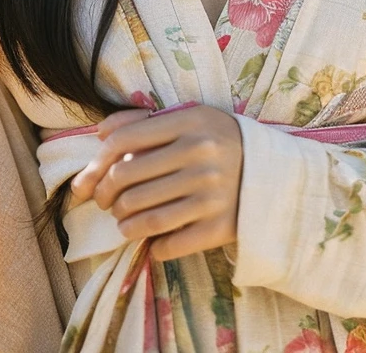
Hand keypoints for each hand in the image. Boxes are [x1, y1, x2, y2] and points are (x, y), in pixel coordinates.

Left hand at [69, 104, 243, 261]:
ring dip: (123, 224)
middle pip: (126, 180)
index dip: (97, 163)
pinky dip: (152, 248)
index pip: (124, 141)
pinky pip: (166, 245)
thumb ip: (145, 121)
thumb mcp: (191, 118)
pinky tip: (153, 240)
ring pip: (141, 217)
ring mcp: (211, 193)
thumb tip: (100, 133)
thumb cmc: (221, 142)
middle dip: (104, 197)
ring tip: (125, 221)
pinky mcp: (218, 227)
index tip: (91, 179)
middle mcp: (201, 155)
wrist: (274, 175)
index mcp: (191, 122)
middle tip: (106, 203)